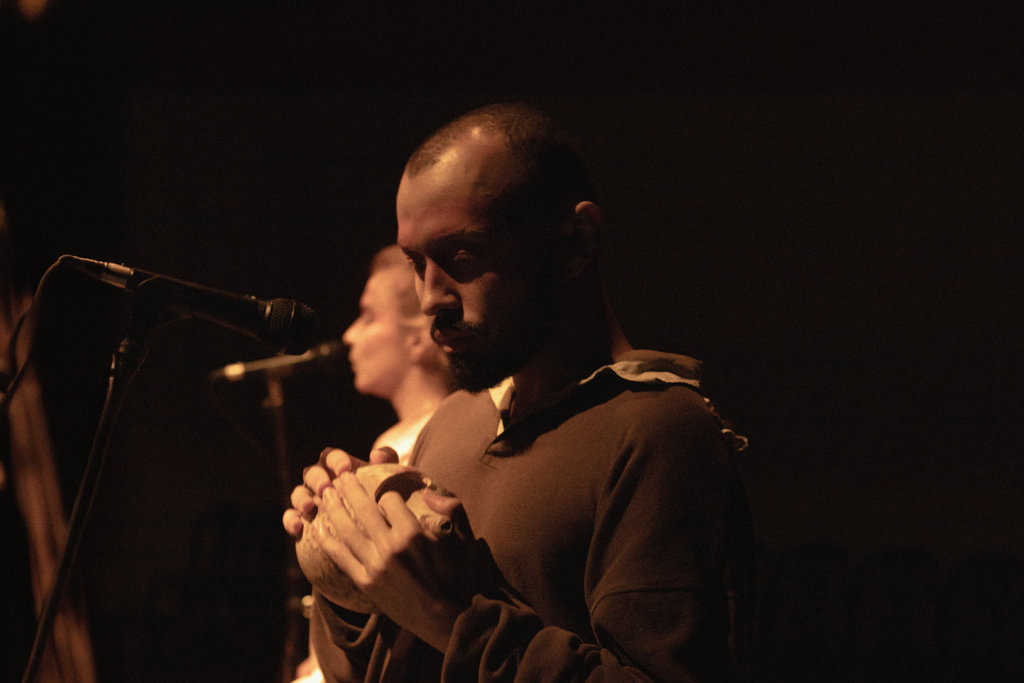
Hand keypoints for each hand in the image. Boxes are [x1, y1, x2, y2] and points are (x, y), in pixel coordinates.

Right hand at [281, 446, 398, 537]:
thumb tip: (375, 456)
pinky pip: (290, 518)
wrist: (375, 529)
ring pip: (298, 494)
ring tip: (310, 507)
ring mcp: (310, 500)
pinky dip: (291, 521)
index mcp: (337, 467)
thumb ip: (386, 461)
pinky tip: (299, 528)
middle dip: (317, 478)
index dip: (335, 460)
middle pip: (311, 473)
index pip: (330, 456)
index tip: (346, 470)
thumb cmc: (381, 497)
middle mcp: (321, 481)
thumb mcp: (388, 478)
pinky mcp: (303, 520)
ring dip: (301, 498)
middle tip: (326, 487)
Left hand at [314, 473, 470, 650]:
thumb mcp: (465, 538)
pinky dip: (328, 541)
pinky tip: (319, 527)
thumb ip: (452, 507)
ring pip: (347, 530)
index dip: (386, 491)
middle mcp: (391, 547)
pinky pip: (340, 558)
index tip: (385, 492)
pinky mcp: (365, 583)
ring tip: (326, 493)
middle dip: (350, 488)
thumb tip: (428, 490)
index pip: (389, 499)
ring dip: (334, 508)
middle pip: (363, 509)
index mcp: (413, 533)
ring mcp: (375, 566)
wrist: (446, 619)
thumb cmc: (458, 576)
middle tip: (341, 475)